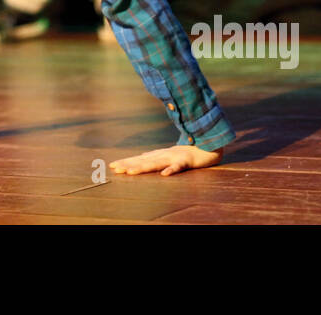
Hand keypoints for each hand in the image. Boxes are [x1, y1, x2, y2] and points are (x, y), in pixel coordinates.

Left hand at [109, 145, 223, 176]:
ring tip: (130, 172)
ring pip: (157, 163)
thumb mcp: (168, 155)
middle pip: (144, 161)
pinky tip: (165, 175)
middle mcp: (164, 155)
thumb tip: (141, 157)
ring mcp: (174, 157)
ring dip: (143, 167)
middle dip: (129, 164)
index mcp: (159, 155)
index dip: (126, 162)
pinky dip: (171, 170)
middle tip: (114, 168)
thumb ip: (155, 156)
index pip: (140, 159)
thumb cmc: (187, 152)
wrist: (208, 146)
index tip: (113, 166)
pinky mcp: (186, 161)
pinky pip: (178, 166)